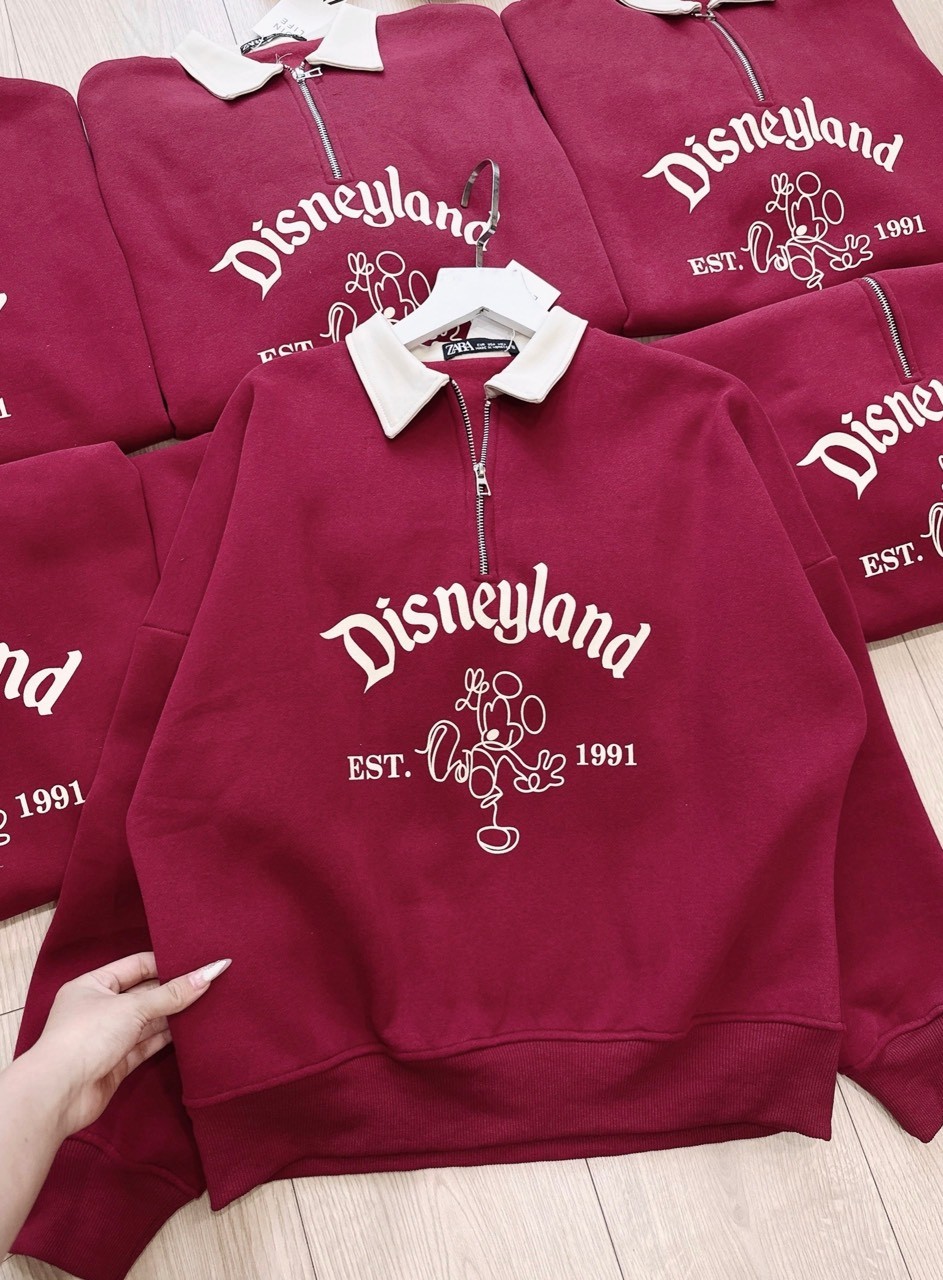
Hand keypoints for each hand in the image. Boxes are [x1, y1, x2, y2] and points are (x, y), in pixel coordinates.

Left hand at [21, 951, 230, 1139]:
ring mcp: (109, 1036)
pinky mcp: (117, 1062)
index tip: (198, 961)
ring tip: (209, 1003)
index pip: (137, 965)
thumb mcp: (132, 1008)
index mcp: (93, 984)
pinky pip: (147, 1044)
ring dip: (174, 1014)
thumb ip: (173, 993)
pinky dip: (167, 1037)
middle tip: (210, 982)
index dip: (167, 963)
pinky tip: (191, 1030)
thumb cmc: (86, 1037)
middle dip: (174, 990)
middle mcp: (100, 1008)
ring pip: (148, 1020)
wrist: (59, 1094)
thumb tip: (211, 972)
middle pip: (145, 993)